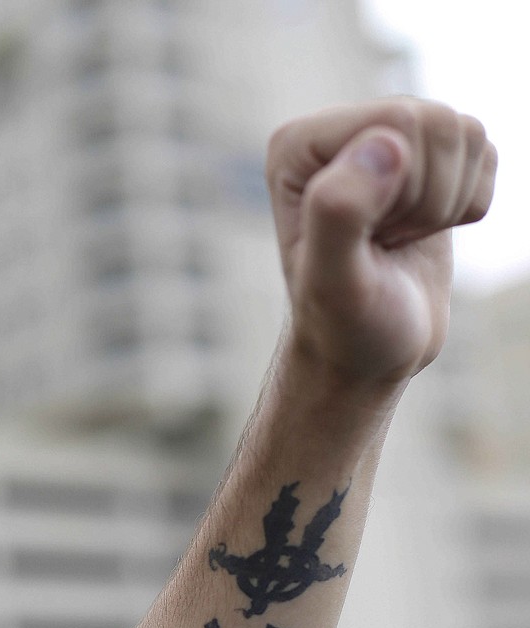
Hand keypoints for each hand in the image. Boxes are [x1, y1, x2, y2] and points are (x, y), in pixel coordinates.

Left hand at [267, 98, 496, 385]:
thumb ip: (339, 212)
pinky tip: (423, 233)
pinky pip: (484, 152)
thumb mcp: (332, 282)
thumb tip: (386, 144)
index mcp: (298, 146)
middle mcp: (336, 131)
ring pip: (465, 132)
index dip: (404, 190)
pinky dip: (469, 204)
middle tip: (387, 244)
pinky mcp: (425, 158)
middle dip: (428, 199)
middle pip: (437, 122)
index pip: (399, 121)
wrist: (368, 353)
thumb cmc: (343, 326)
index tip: (370, 241)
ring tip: (400, 240)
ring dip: (447, 204)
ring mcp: (383, 138)